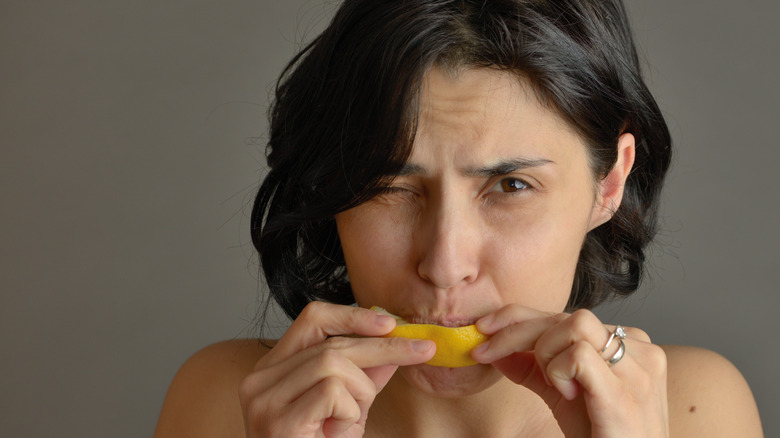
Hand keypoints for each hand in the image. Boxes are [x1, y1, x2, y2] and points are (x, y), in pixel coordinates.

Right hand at [238, 302, 434, 437]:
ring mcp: (264, 399)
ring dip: (361, 390)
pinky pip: (332, 391)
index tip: (389, 323)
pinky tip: (337, 432)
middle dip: (383, 347)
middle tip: (422, 349)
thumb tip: (396, 343)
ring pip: (333, 363)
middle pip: (331, 341)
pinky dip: (349, 412)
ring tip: (352, 419)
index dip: (353, 315)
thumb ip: (365, 375)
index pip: (313, 319)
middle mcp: (260, 379)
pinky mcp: (277, 421)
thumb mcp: (347, 408)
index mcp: (273, 370)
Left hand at [472, 305, 668, 437]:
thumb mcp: (561, 396)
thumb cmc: (600, 435)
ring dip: (547, 353)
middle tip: (485, 350)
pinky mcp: (626, 392)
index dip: (519, 317)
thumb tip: (496, 351)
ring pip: (574, 324)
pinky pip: (579, 355)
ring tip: (554, 385)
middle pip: (564, 316)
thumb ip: (534, 370)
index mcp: (627, 344)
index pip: (565, 314)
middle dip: (515, 332)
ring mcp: (638, 369)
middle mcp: (638, 349)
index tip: (485, 327)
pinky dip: (559, 371)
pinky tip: (567, 394)